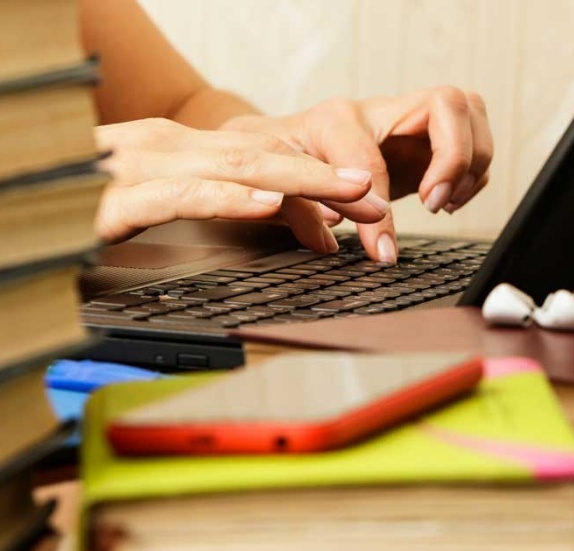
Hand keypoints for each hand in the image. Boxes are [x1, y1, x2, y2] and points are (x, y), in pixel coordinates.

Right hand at [94, 118, 391, 250]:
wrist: (28, 201)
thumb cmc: (94, 204)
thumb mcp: (165, 201)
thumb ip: (214, 204)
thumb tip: (271, 215)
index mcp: (184, 153)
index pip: (265, 160)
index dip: (317, 178)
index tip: (361, 199)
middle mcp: (172, 151)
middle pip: (266, 160)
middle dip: (327, 179)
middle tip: (376, 197)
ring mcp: (148, 170)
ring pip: (239, 171)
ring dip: (301, 183)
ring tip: (350, 195)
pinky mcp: (121, 199)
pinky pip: (186, 195)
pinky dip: (230, 198)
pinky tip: (268, 204)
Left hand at [221, 86, 493, 262]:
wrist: (290, 143)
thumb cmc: (281, 158)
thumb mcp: (277, 184)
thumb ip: (301, 211)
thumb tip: (327, 240)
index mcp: (336, 120)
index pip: (370, 160)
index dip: (379, 211)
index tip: (381, 251)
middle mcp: (378, 112)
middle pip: (447, 104)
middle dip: (452, 158)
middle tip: (433, 204)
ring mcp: (405, 121)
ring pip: (468, 112)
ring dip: (470, 162)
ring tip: (442, 203)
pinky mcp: (422, 139)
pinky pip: (472, 139)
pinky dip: (471, 172)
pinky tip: (445, 200)